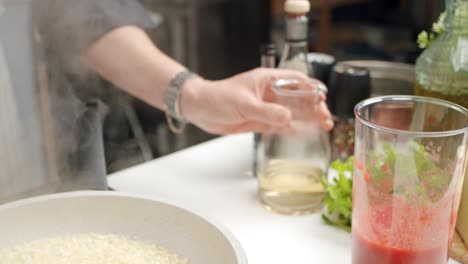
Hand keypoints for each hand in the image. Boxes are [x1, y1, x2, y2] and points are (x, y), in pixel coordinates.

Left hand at [180, 68, 333, 134]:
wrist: (199, 109)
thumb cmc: (218, 97)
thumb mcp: (244, 103)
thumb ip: (267, 111)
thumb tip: (289, 117)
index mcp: (267, 80)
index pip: (296, 80)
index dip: (311, 88)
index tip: (323, 98)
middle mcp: (269, 93)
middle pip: (298, 98)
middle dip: (314, 107)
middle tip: (326, 119)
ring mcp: (265, 108)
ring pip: (292, 113)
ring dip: (306, 120)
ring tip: (323, 127)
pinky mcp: (260, 121)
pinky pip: (280, 125)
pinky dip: (293, 129)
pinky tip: (304, 134)